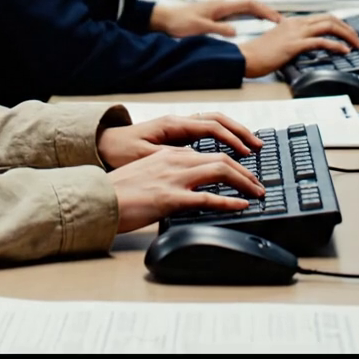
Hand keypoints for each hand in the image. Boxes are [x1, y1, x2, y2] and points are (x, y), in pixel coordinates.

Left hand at [97, 112, 262, 167]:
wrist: (105, 145)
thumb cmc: (121, 151)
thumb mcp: (144, 156)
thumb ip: (169, 156)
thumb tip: (194, 158)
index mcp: (173, 125)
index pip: (211, 127)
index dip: (231, 139)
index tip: (246, 153)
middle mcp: (179, 122)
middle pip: (218, 120)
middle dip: (240, 132)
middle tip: (258, 147)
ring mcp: (180, 127)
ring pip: (214, 124)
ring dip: (234, 133)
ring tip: (251, 146)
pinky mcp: (178, 135)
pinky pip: (207, 132)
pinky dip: (223, 137)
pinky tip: (231, 149)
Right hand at [108, 145, 264, 232]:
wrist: (99, 199)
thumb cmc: (119, 192)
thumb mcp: (146, 174)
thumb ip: (167, 174)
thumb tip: (185, 186)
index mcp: (168, 154)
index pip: (207, 152)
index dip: (231, 161)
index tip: (244, 172)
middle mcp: (174, 161)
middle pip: (220, 158)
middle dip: (245, 170)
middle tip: (258, 183)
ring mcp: (173, 178)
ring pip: (219, 170)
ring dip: (244, 181)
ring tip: (257, 192)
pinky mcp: (170, 198)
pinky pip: (208, 198)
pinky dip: (229, 202)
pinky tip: (241, 206)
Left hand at [150, 0, 282, 38]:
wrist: (166, 19)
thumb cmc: (180, 22)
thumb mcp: (200, 28)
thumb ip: (218, 29)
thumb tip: (235, 32)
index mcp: (222, 6)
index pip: (250, 4)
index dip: (266, 10)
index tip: (278, 19)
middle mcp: (223, 5)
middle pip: (251, 5)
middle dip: (268, 12)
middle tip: (282, 23)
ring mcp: (220, 10)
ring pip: (246, 10)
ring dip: (260, 15)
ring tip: (273, 26)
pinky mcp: (217, 15)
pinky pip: (238, 15)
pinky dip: (250, 19)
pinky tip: (254, 28)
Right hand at [238, 13, 358, 76]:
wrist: (244, 57)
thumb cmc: (257, 53)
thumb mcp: (277, 42)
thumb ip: (291, 40)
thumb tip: (304, 46)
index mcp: (291, 22)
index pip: (320, 18)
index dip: (338, 24)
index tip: (347, 34)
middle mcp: (295, 24)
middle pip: (329, 18)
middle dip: (347, 28)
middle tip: (357, 39)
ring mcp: (295, 33)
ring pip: (328, 26)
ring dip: (346, 34)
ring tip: (356, 44)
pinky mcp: (294, 44)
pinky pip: (321, 42)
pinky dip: (336, 45)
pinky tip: (344, 50)